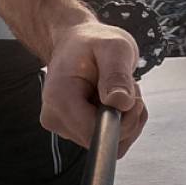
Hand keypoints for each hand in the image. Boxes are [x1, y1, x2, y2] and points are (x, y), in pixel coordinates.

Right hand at [41, 21, 149, 157]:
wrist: (77, 43)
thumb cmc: (93, 42)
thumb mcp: (113, 47)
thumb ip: (117, 74)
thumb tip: (120, 102)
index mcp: (58, 96)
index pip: (93, 132)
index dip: (121, 121)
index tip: (129, 96)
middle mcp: (55, 116)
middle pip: (101, 140)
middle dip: (126, 117)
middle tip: (126, 86)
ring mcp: (63, 127)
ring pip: (108, 142)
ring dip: (126, 119)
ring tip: (120, 89)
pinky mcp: (74, 131)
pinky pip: (108, 140)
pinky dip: (123, 124)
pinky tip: (119, 101)